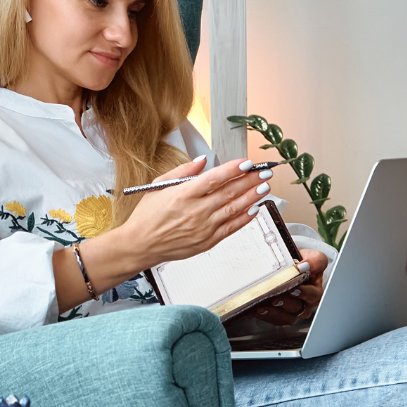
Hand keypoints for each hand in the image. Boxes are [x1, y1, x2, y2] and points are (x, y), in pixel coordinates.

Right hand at [54, 156, 270, 310]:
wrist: (141, 245)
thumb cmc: (148, 215)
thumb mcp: (158, 185)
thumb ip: (182, 172)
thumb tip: (202, 161)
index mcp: (183, 195)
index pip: (214, 179)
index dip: (233, 170)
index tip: (247, 163)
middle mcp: (196, 211)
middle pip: (229, 193)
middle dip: (249, 181)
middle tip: (264, 172)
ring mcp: (203, 228)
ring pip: (234, 210)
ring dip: (251, 197)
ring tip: (264, 187)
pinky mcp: (207, 241)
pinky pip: (230, 228)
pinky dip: (244, 218)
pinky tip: (254, 209)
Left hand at [252, 248, 327, 325]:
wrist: (289, 266)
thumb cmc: (302, 263)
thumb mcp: (312, 257)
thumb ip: (315, 260)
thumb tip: (306, 265)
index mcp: (315, 291)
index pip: (312, 295)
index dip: (303, 293)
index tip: (293, 289)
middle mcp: (305, 304)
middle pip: (297, 307)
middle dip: (285, 303)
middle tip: (275, 298)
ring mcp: (293, 312)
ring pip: (285, 317)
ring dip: (273, 312)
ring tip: (261, 307)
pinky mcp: (281, 316)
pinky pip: (273, 319)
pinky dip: (264, 315)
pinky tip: (254, 309)